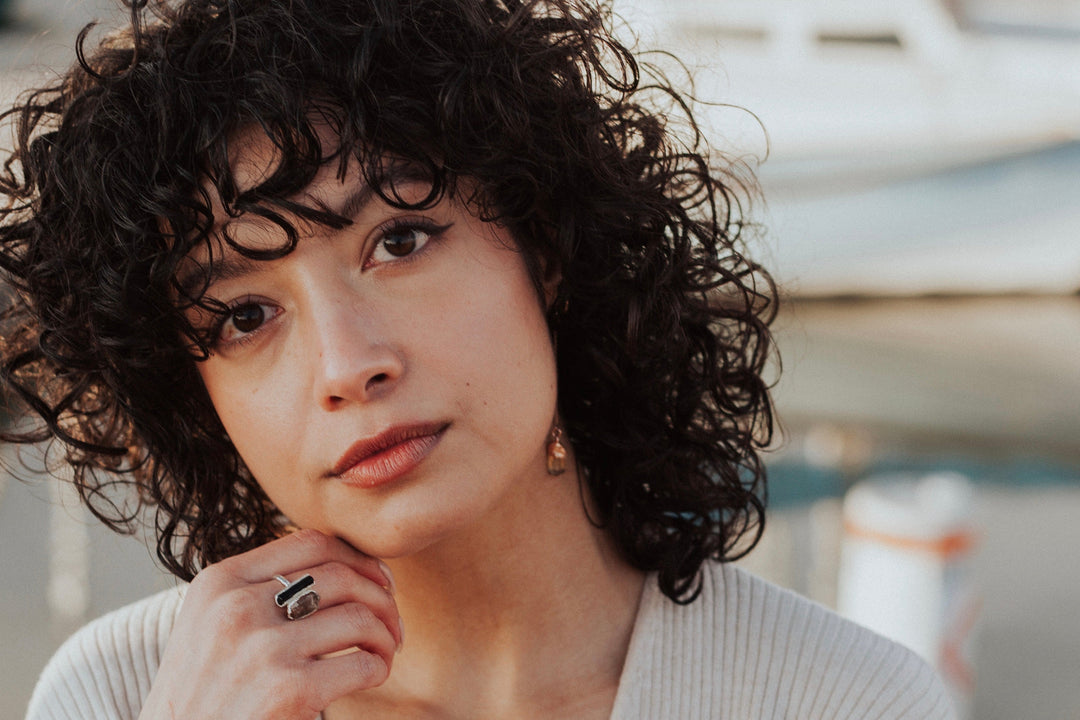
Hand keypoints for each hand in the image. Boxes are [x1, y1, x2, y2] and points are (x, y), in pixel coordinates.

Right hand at [138, 529, 401, 719]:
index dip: (357, 558)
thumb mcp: (209, 627)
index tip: (377, 580)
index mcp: (218, 582)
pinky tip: (372, 676)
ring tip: (384, 651)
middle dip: (380, 596)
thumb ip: (257, 591)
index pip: (311, 542)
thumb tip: (340, 565)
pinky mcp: (289, 691)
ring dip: (385, 634)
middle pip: (342, 575)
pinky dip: (379, 668)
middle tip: (392, 622)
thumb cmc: (202, 698)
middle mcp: (236, 608)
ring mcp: (263, 649)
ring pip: (359, 616)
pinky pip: (363, 663)